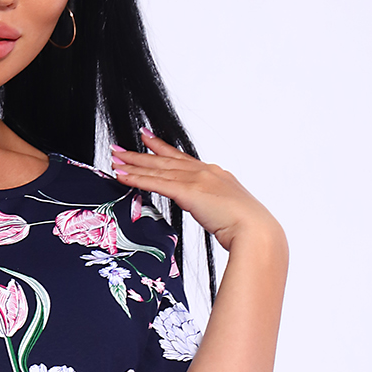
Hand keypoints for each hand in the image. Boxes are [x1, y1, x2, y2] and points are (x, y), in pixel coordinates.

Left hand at [112, 130, 280, 252]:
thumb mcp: (228, 212)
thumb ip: (214, 206)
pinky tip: (122, 175)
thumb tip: (206, 210)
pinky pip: (156, 183)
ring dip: (133, 163)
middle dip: (140, 153)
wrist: (257, 231)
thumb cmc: (247, 228)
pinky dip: (137, 179)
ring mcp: (197, 180)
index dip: (162, 149)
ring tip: (114, 158)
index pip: (183, 159)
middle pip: (165, 160)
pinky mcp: (189, 192)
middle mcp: (205, 172)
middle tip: (120, 147)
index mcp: (216, 175)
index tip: (148, 139)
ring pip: (158, 169)